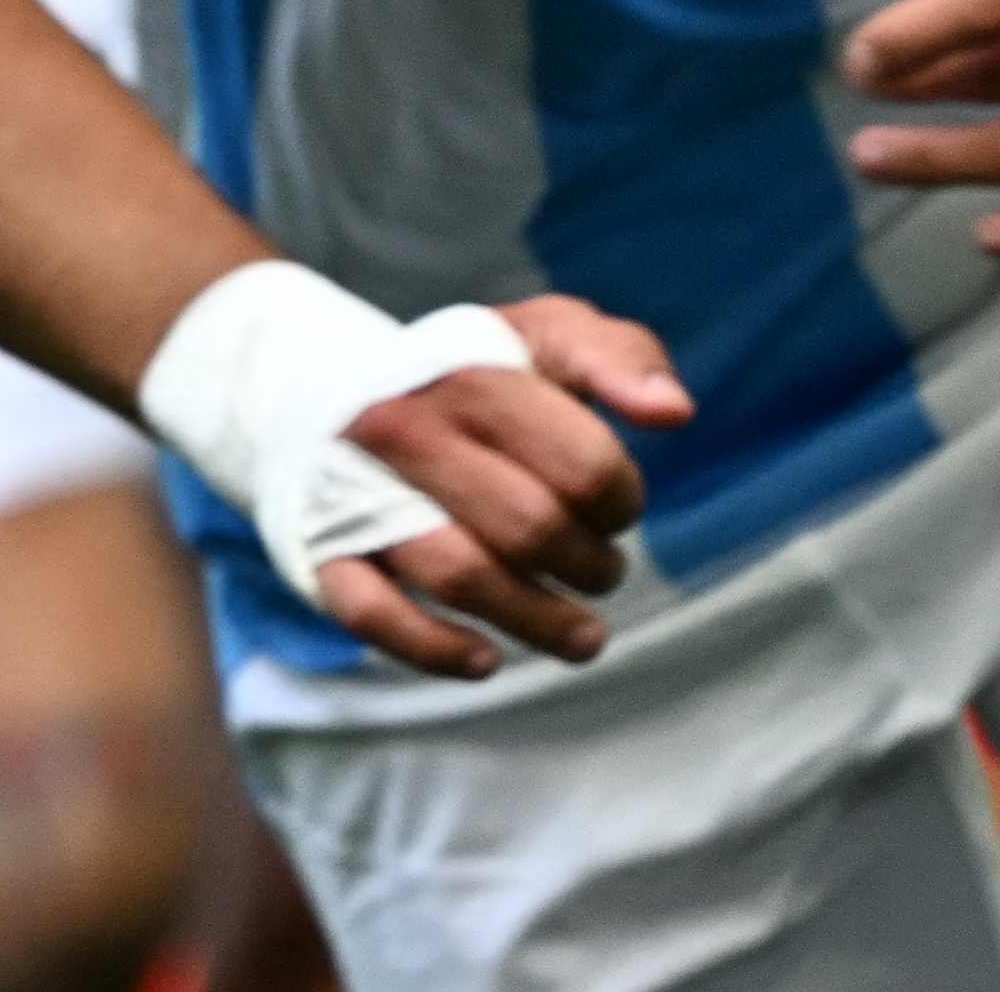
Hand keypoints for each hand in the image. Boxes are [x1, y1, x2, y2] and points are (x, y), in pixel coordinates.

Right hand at [317, 296, 686, 679]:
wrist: (328, 391)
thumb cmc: (471, 378)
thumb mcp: (547, 338)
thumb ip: (622, 358)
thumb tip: (673, 413)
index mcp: (467, 375)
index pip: (585, 468)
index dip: (623, 503)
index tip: (615, 507)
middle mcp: (402, 428)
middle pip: (532, 529)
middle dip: (592, 568)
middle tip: (601, 572)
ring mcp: (356, 491)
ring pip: (461, 575)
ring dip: (539, 622)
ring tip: (582, 636)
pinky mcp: (326, 550)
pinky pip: (374, 613)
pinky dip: (436, 649)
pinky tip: (486, 661)